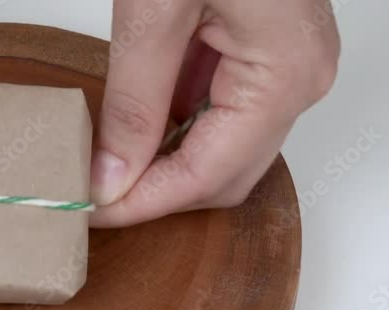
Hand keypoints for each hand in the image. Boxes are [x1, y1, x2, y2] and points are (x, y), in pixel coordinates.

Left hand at [89, 0, 339, 226]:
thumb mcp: (155, 11)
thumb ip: (134, 100)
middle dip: (155, 190)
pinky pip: (222, 110)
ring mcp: (290, 65)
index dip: (141, 202)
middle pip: (221, 175)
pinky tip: (136, 120)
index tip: (89, 210)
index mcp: (284, 76)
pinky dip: (176, 124)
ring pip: (221, 147)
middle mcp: (299, 79)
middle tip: (90, 192)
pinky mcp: (270, 49)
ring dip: (163, 159)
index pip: (205, 176)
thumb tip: (111, 176)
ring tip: (104, 158)